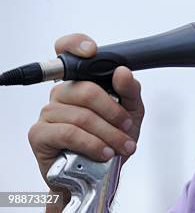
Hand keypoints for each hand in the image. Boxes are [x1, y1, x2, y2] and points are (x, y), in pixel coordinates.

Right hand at [28, 33, 145, 192]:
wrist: (98, 174)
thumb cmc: (111, 138)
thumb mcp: (131, 113)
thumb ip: (130, 91)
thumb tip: (122, 71)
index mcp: (81, 81)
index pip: (67, 50)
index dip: (76, 44)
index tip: (92, 50)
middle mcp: (62, 92)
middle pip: (87, 90)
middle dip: (114, 113)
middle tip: (128, 128)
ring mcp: (48, 112)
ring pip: (82, 116)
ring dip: (109, 134)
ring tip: (121, 146)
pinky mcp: (39, 133)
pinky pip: (68, 133)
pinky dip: (92, 143)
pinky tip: (104, 152)